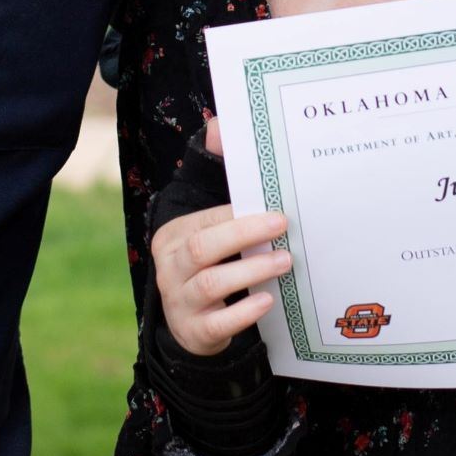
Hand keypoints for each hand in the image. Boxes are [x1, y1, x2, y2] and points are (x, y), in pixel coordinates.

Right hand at [153, 116, 289, 357]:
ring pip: (210, 283)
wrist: (193, 325)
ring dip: (250, 271)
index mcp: (174, 236)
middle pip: (203, 248)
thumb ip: (216, 176)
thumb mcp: (209, 224)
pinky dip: (242, 312)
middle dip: (244, 235)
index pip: (205, 221)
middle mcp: (170, 267)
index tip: (277, 210)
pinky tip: (267, 301)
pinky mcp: (194, 332)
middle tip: (283, 227)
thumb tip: (219, 124)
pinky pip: (217, 322)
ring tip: (285, 261)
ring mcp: (179, 301)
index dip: (240, 215)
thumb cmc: (210, 264)